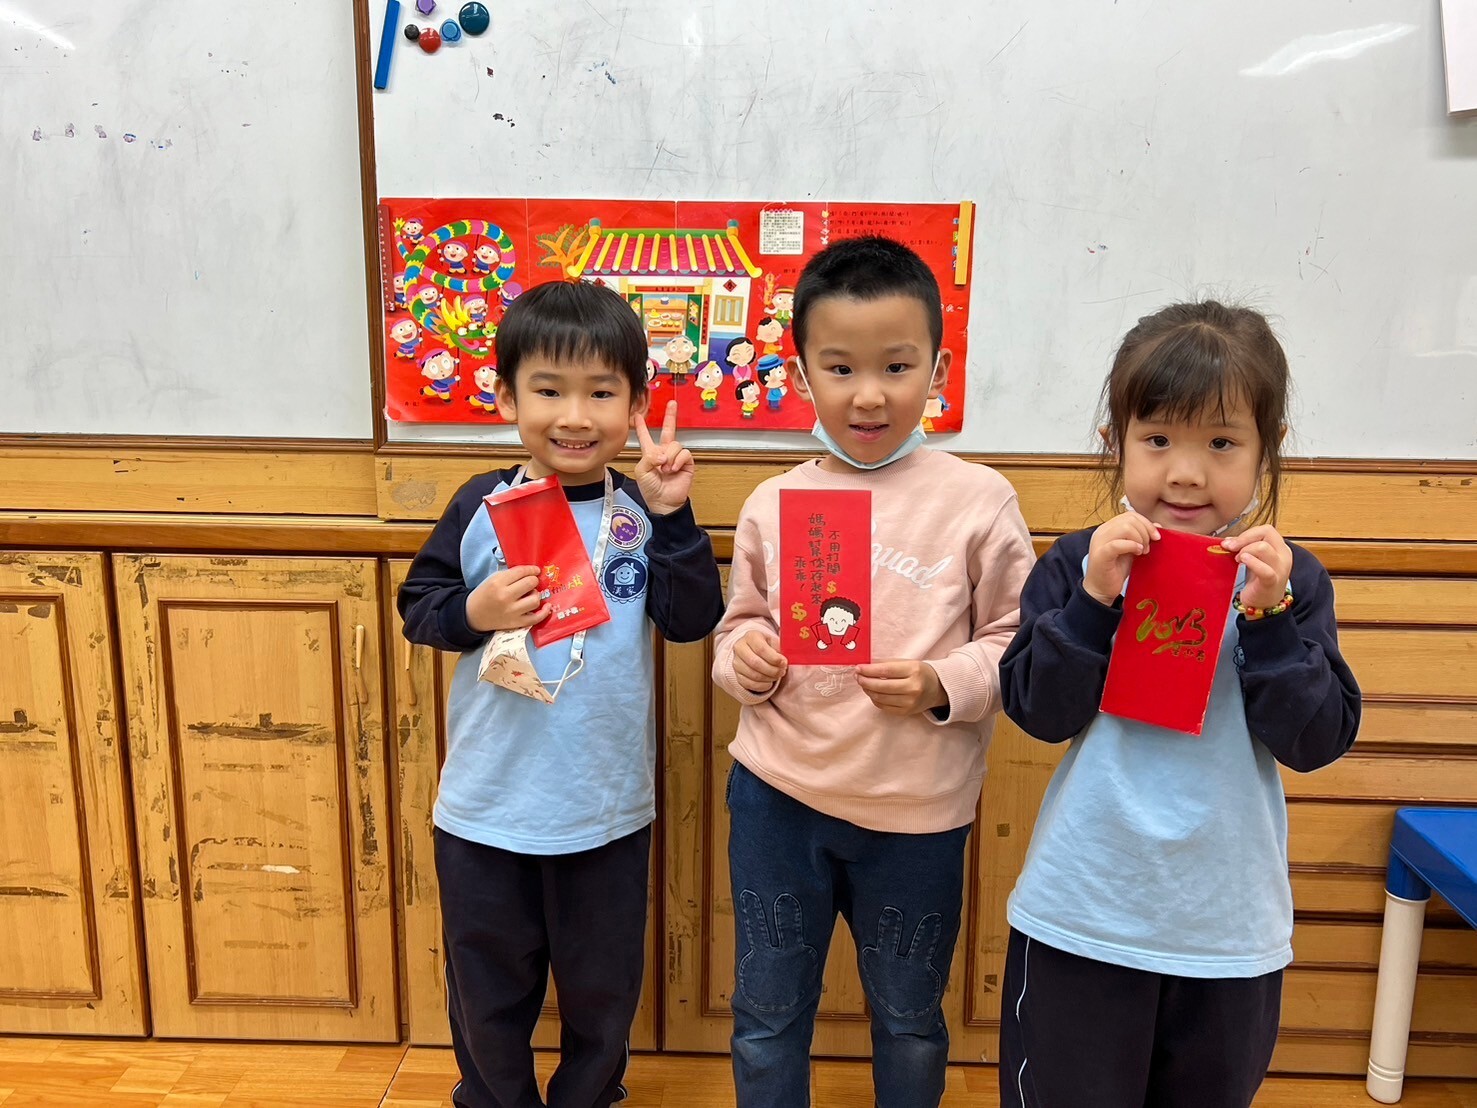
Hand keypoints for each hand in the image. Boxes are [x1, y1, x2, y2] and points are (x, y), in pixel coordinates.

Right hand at [465, 565, 545, 632]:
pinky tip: (547, 606)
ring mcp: (511, 611)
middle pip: (530, 583)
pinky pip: (536, 618)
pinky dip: (544, 612)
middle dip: (534, 580)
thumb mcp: (493, 579)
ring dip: (536, 594)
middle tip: (531, 582)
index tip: (535, 571)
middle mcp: (505, 597)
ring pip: (535, 600)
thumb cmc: (485, 594)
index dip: (531, 570)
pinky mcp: (516, 623)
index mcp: (498, 583)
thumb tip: (531, 572)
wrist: (473, 615)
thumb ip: (511, 575)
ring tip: (531, 594)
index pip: (521, 572)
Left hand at [633, 400, 694, 515]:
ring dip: (670, 457)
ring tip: (666, 469)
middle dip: (671, 416)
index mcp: (650, 453)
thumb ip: (649, 457)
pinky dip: (678, 461)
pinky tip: (673, 469)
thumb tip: (663, 452)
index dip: (642, 426)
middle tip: (672, 403)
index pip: (646, 436)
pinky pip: (684, 453)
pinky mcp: (686, 463)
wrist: (664, 502)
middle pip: (668, 430)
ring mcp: (676, 457)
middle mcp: (664, 452)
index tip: (637, 415)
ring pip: (675, 444)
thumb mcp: (642, 471)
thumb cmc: (650, 489)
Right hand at [733, 630, 787, 693]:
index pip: (761, 649)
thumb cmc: (767, 645)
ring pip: (753, 675)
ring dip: (769, 678)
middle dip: (772, 670)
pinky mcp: (737, 675)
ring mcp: (736, 663)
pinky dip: (762, 686)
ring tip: (777, 676)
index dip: (774, 658)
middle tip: (782, 671)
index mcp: (750, 636)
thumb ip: (780, 649)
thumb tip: (784, 661)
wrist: (754, 649)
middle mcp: (739, 648)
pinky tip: (770, 682)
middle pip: (755, 663)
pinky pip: (750, 684)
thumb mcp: (774, 642)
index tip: (784, 663)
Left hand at [856, 660, 945, 715]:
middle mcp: (913, 688)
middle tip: (857, 676)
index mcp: (914, 671)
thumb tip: (865, 666)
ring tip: (863, 683)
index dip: (869, 670)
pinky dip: (875, 699)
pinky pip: (884, 706)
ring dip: (868, 690)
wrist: (937, 689)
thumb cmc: (919, 673)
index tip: (858, 668)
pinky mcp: (906, 712)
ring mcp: (910, 702)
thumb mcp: (907, 663)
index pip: (885, 670)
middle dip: (865, 681)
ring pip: (880, 698)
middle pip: (881, 686)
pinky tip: (872, 692)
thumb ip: (887, 664)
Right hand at [1084, 511, 1160, 605]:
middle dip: (1145, 532)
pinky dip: (1131, 546)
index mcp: (1109, 528)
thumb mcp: (1131, 549)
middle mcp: (1102, 531)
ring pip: (1124, 528)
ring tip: (1142, 552)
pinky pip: (1117, 544)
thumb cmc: (1115, 569)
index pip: (1130, 515)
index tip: (1156, 537)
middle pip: (1129, 519)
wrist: (1101, 589)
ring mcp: (1099, 542)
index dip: (1146, 523)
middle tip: (1147, 548)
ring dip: (1139, 539)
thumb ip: (1141, 536)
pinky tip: (1137, 553)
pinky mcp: (1100, 554)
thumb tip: (1157, 525)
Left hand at [1220, 525, 1292, 608]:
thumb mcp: (1253, 560)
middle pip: (1266, 532)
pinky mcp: (1272, 581)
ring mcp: (1280, 568)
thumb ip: (1244, 548)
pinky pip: (1264, 569)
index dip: (1247, 533)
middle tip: (1230, 548)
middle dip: (1244, 538)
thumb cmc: (1258, 580)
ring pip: (1263, 547)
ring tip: (1238, 559)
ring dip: (1245, 550)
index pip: (1266, 529)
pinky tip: (1242, 561)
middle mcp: (1283, 556)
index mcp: (1280, 548)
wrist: (1264, 605)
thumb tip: (1229, 540)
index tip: (1231, 542)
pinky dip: (1251, 562)